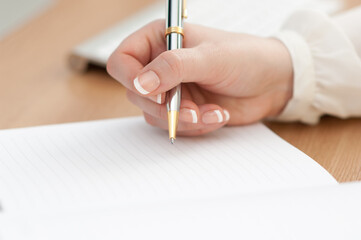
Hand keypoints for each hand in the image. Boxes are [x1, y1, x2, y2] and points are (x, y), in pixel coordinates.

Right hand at [107, 20, 292, 135]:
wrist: (272, 82)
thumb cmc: (246, 57)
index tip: (157, 93)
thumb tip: (140, 83)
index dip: (132, 79)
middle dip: (165, 107)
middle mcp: (161, 66)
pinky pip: (175, 126)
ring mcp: (172, 90)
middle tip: (191, 109)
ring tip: (212, 111)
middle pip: (136, 93)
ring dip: (183, 119)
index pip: (123, 60)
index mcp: (160, 40)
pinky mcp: (184, 109)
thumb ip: (173, 67)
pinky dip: (196, 126)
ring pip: (154, 114)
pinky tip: (217, 115)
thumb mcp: (210, 58)